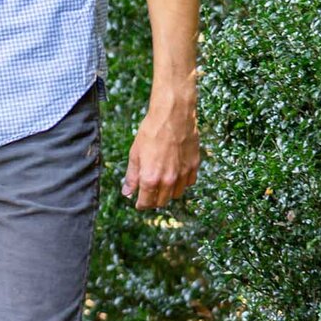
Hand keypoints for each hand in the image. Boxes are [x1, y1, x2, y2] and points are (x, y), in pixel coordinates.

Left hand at [122, 92, 199, 210]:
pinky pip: (188, 183)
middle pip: (162, 202)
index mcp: (150, 178)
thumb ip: (131, 176)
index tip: (139, 203)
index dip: (141, 205)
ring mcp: (183, 174)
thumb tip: (127, 192)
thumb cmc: (152, 131)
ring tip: (162, 183)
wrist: (173, 115)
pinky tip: (175, 174)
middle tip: (149, 193)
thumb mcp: (135, 154)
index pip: (146, 203)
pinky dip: (182, 183)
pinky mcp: (194, 166)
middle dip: (154, 200)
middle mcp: (168, 180)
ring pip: (176, 194)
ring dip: (168, 193)